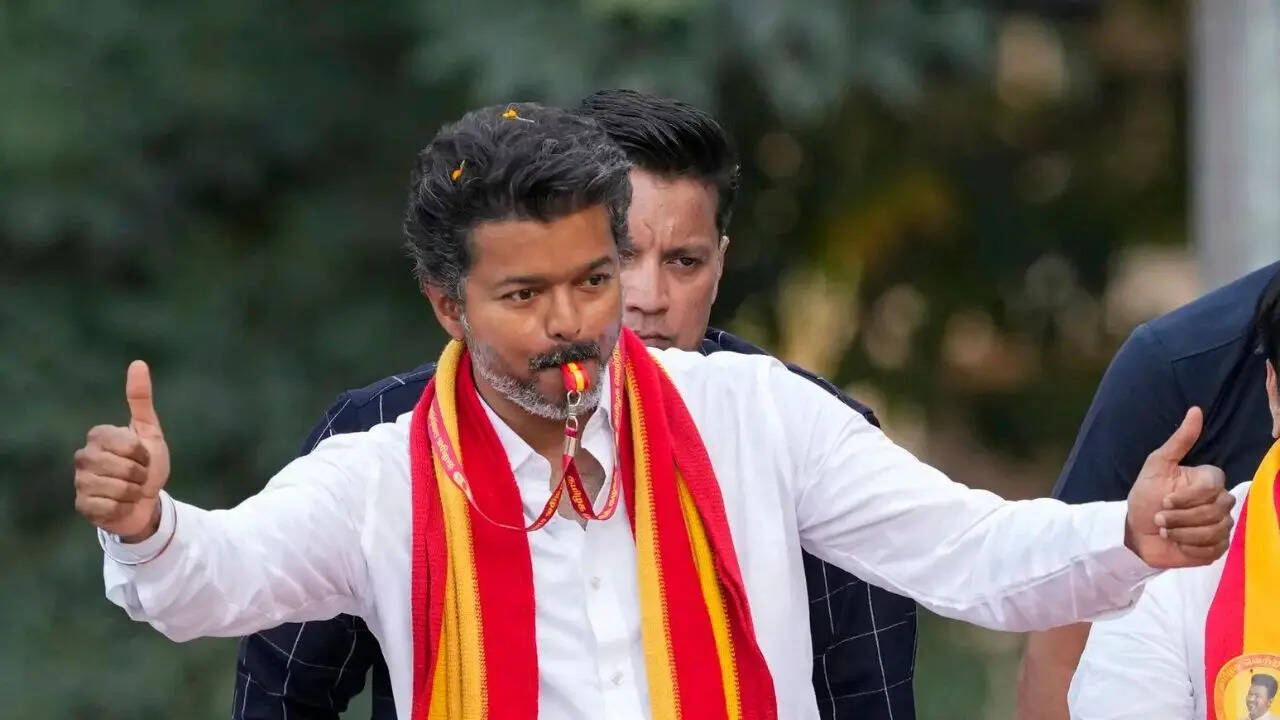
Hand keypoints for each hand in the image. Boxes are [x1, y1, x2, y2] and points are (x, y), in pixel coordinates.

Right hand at [74, 361, 170, 541]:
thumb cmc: (147, 463)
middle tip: (139, 476)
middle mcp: (83, 456)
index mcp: (99, 435)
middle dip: (141, 475)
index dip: (144, 453)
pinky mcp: (82, 505)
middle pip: (124, 468)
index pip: (129, 445)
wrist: (145, 500)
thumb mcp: (150, 430)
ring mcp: (80, 481)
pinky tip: (121, 504)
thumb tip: (138, 363)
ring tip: (131, 490)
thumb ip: (140, 399)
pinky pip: (110, 507)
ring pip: (118, 489)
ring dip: (134, 493)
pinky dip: (123, 507)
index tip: (143, 455)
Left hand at [1125, 407, 1234, 568]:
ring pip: (1215, 530)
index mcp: (1208, 480)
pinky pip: (1214, 547)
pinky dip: (1190, 547)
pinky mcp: (1218, 547)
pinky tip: (1177, 543)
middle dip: (1181, 517)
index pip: (1214, 485)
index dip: (1188, 497)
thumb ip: (1179, 441)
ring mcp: (1221, 525)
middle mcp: (1220, 501)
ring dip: (1183, 533)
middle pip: (1217, 510)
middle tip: (1159, 519)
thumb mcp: (1157, 466)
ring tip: (1164, 530)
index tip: (1165, 501)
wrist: (1136, 531)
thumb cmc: (1145, 497)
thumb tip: (1195, 410)